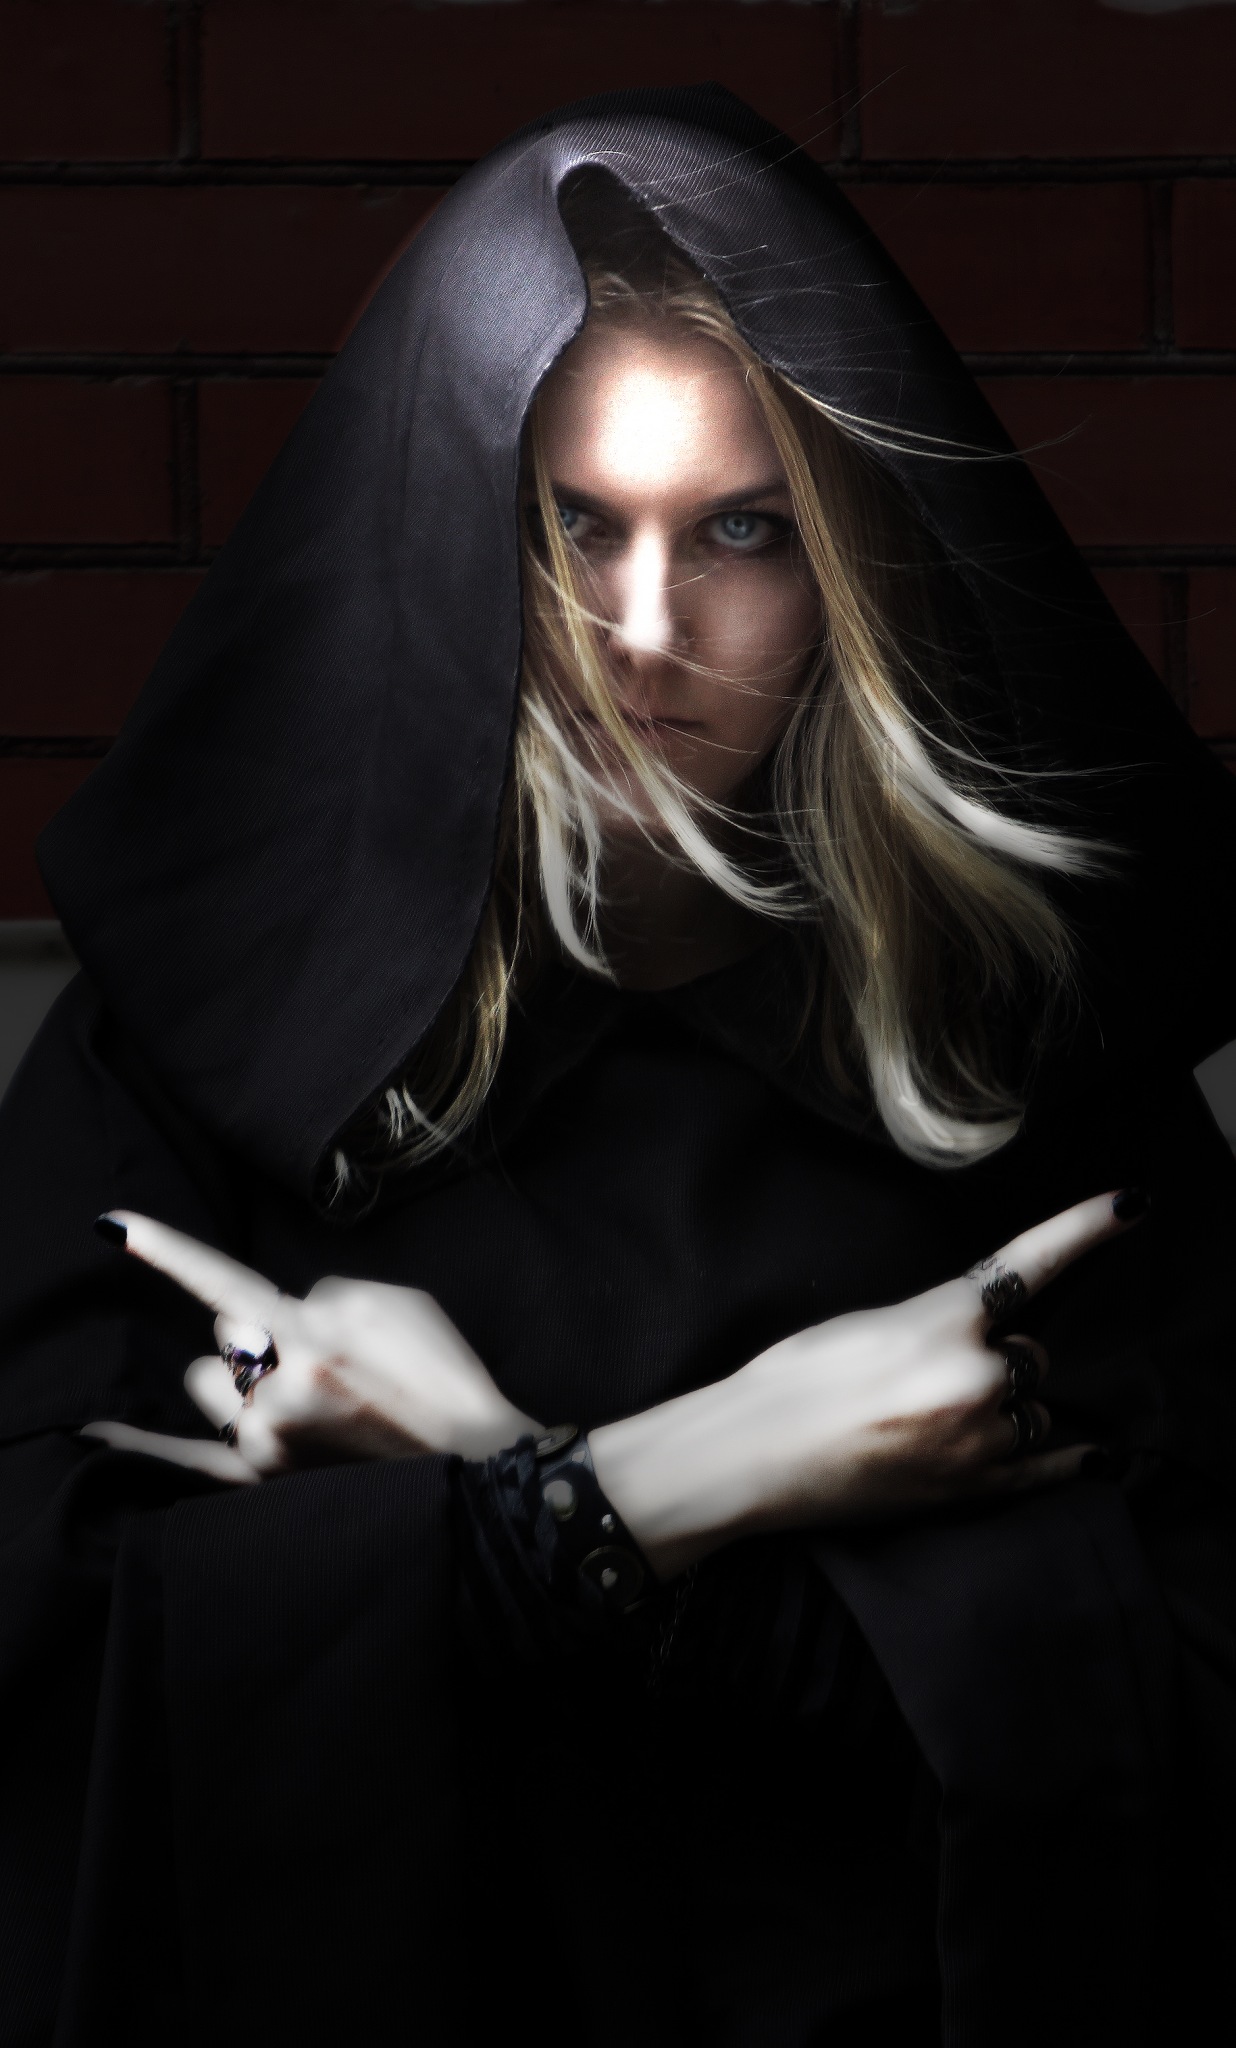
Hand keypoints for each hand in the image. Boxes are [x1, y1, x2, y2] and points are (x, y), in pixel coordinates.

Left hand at [91, 1212, 540, 1475]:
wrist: (477, 1466)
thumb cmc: (444, 1375)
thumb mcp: (398, 1303)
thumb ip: (325, 1296)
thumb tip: (290, 1316)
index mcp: (312, 1335)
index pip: (221, 1280)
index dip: (166, 1250)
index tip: (113, 1225)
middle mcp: (277, 1391)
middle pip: (224, 1340)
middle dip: (259, 1338)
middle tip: (322, 1362)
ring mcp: (268, 1443)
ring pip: (209, 1387)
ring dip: (239, 1382)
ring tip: (305, 1401)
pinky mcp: (268, 1483)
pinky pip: (188, 1461)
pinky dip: (141, 1446)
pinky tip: (94, 1431)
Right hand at [591, 1191, 1143, 1576]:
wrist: (751, 1455)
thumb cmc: (792, 1380)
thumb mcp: (867, 1323)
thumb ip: (936, 1322)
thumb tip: (977, 1336)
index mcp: (945, 1319)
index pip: (1031, 1263)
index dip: (1086, 1229)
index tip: (1133, 1203)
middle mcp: (975, 1376)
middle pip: (1030, 1352)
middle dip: (1000, 1355)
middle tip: (934, 1374)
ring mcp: (979, 1438)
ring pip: (1032, 1408)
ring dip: (1004, 1407)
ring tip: (936, 1420)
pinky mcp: (972, 1490)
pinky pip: (1045, 1468)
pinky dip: (1067, 1461)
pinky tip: (1098, 1458)